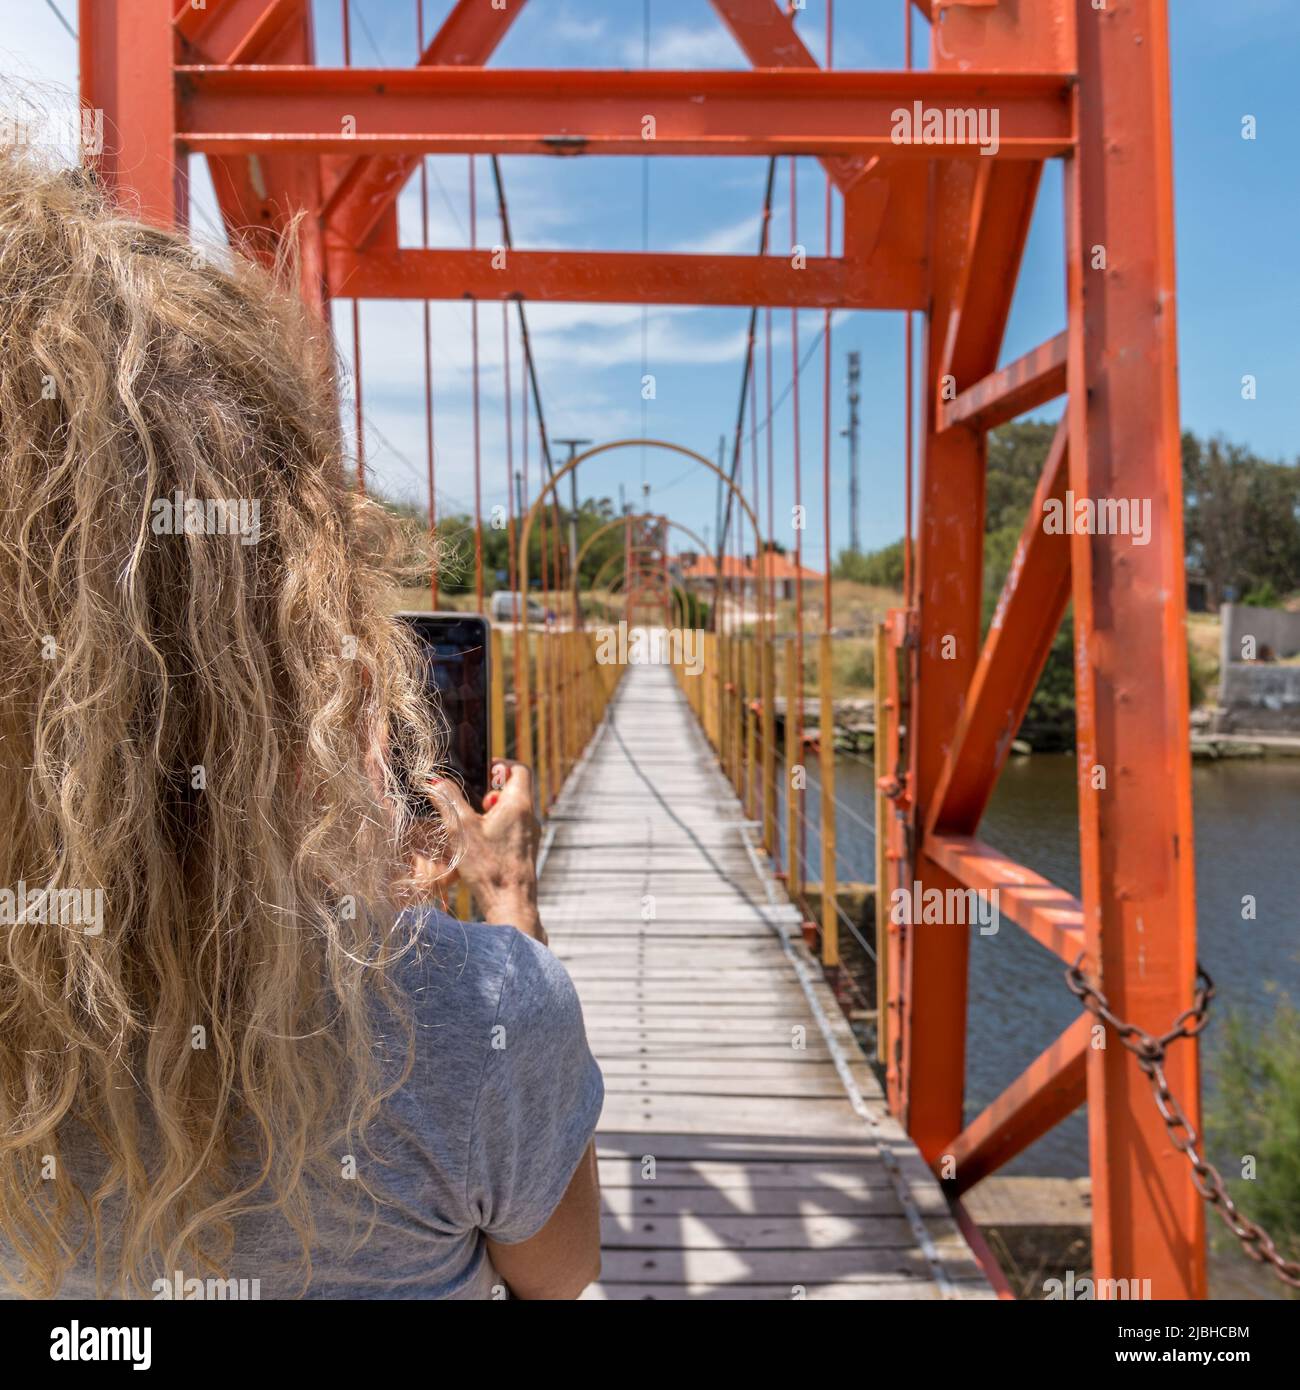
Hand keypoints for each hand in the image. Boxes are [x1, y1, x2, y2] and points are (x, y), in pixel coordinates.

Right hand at [421, 761, 545, 942]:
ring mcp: (530, 834)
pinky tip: (478, 844)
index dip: (499, 764)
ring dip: (491, 811)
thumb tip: (435, 781)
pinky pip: (512, 828)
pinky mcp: (525, 850)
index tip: (480, 771)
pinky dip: (496, 827)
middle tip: (470, 802)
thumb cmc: (488, 866)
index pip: (518, 769)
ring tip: (471, 825)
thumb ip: (447, 800)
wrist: (511, 904)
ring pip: (512, 810)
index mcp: (519, 804)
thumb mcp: (461, 829)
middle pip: (513, 789)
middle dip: (489, 791)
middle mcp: (530, 816)